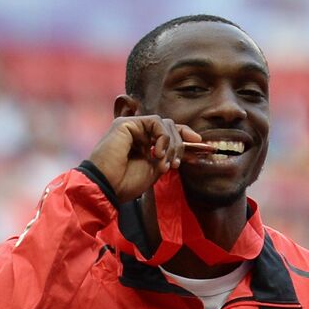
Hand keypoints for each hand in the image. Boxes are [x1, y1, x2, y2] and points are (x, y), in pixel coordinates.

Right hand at [86, 116, 200, 202]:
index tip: (200, 143)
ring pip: (165, 124)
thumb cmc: (126, 183)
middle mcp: (138, 133)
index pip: (169, 132)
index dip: (185, 135)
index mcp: (144, 144)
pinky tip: (157, 153)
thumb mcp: (156, 169)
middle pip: (170, 127)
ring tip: (163, 162)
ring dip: (171, 144)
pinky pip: (155, 122)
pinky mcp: (126, 124)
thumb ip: (169, 156)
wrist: (108, 187)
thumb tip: (189, 145)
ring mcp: (132, 127)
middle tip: (175, 164)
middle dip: (179, 145)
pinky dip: (163, 138)